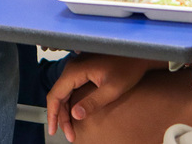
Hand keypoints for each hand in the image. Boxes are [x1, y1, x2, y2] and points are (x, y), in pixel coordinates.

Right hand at [46, 55, 162, 141]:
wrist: (138, 56)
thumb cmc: (129, 68)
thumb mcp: (112, 89)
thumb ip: (93, 102)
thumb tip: (75, 115)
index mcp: (75, 70)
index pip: (55, 95)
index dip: (53, 115)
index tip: (54, 132)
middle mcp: (73, 66)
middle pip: (58, 95)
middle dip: (61, 117)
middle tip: (70, 135)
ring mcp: (77, 67)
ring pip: (64, 93)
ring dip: (66, 111)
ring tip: (72, 129)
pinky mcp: (83, 69)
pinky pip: (71, 88)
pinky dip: (71, 103)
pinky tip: (76, 115)